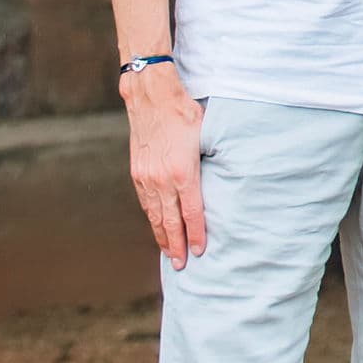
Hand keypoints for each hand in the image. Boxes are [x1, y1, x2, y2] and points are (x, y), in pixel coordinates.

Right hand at [124, 65, 205, 267]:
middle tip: (181, 266)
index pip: (191, 213)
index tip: (200, 252)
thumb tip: (225, 177)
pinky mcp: (137, 172)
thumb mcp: (206, 136)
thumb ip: (212, 161)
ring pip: (154, 215)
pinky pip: (145, 202)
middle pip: (169, 221)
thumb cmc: (184, 113)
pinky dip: (152, 218)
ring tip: (168, 253)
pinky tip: (157, 226)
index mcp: (182, 172)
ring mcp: (146, 177)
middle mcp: (161, 179)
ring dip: (161, 236)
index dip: (196, 234)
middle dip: (176, 245)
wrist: (151, 97)